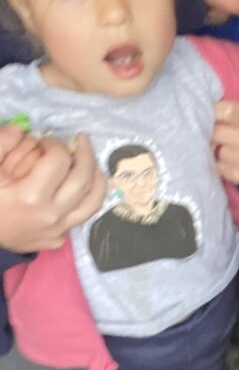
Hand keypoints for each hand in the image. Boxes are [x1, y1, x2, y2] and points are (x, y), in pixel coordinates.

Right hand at [0, 129, 105, 251]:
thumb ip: (1, 144)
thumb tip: (21, 129)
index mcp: (30, 197)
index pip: (59, 161)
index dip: (55, 144)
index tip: (47, 140)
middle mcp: (50, 215)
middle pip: (83, 179)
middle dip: (86, 153)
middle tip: (80, 139)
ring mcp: (56, 230)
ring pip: (93, 201)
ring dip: (97, 177)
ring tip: (92, 162)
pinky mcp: (57, 239)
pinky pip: (82, 216)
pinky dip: (86, 198)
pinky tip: (81, 186)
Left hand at [213, 100, 238, 183]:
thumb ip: (230, 108)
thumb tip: (202, 105)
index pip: (223, 110)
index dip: (215, 111)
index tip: (215, 113)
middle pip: (213, 131)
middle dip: (212, 130)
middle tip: (219, 130)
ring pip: (212, 149)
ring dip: (215, 147)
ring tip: (226, 145)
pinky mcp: (237, 175)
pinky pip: (216, 165)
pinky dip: (219, 161)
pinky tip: (229, 158)